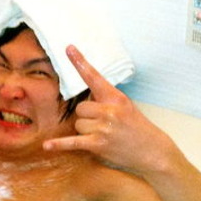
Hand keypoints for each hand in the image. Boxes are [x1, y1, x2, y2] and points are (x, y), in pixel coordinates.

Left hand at [43, 45, 176, 174]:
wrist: (153, 152)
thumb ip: (106, 100)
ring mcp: (103, 128)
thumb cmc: (137, 129)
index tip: (69, 48)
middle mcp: (109, 111)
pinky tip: (47, 146)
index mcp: (116, 98)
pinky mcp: (98, 144)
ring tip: (104, 136)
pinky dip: (59, 145)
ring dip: (86, 132)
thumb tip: (86, 98)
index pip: (94, 77)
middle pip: (80, 108)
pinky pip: (73, 142)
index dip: (80, 62)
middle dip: (87, 117)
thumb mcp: (125, 107)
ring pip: (78, 124)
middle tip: (103, 125)